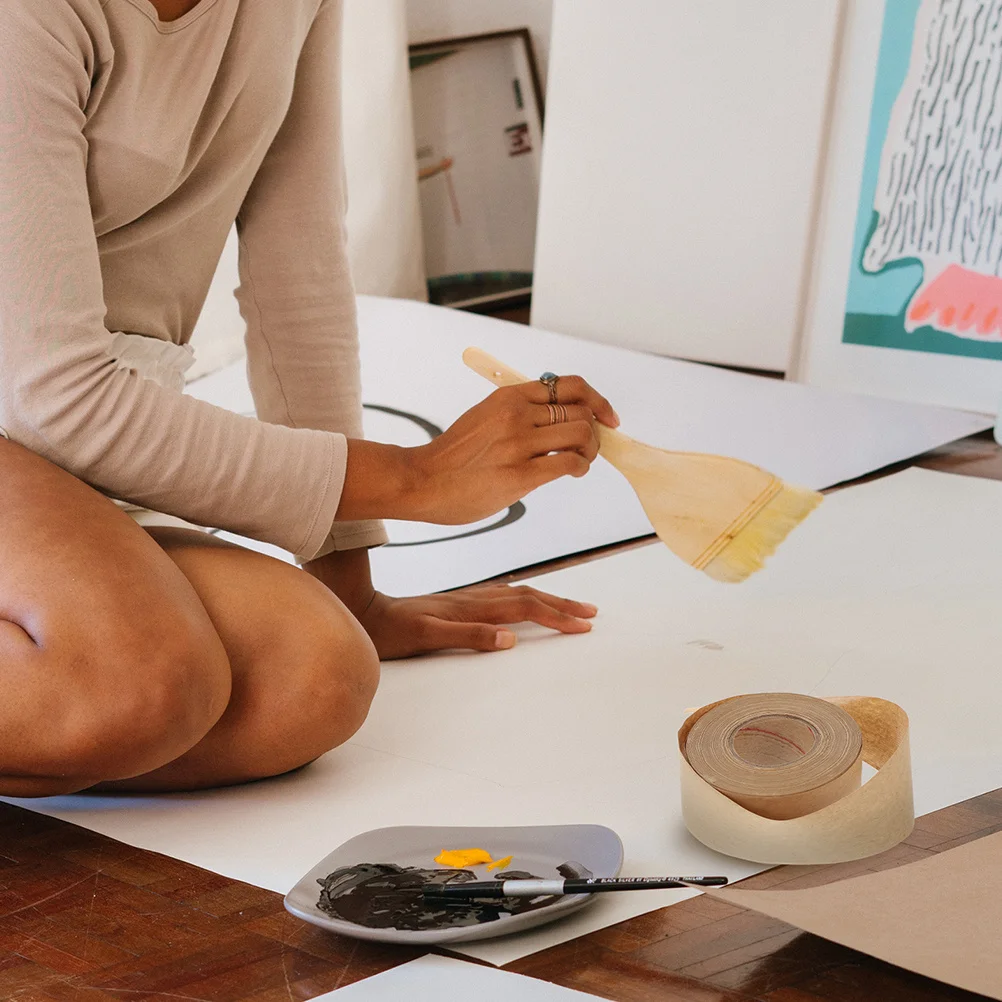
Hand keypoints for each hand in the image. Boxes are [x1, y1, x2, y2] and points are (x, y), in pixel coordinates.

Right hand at [336, 374, 619, 523]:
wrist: (422, 481)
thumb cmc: (453, 457)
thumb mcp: (484, 417)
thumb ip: (517, 414)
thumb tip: (558, 419)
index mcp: (509, 396)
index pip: (570, 385)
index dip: (598, 400)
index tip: (608, 417)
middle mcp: (516, 414)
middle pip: (582, 412)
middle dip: (595, 432)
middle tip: (588, 448)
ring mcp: (518, 443)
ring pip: (581, 436)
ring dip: (590, 452)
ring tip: (580, 462)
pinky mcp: (520, 474)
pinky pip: (569, 463)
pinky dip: (580, 468)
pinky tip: (572, 473)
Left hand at [357, 584, 598, 659]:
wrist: (362, 612)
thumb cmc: (392, 631)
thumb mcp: (426, 636)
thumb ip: (468, 636)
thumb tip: (510, 639)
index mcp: (472, 608)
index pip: (525, 607)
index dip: (557, 615)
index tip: (583, 625)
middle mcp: (473, 599)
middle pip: (528, 596)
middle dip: (562, 605)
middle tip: (592, 615)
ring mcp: (466, 599)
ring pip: (517, 594)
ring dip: (547, 600)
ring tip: (570, 607)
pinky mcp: (458, 603)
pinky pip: (503, 597)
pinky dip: (525, 599)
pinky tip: (525, 602)